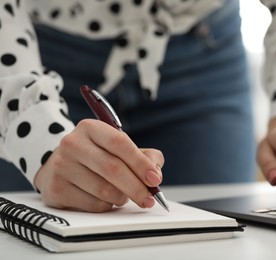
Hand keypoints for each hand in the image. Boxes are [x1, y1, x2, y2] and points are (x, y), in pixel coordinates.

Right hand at [34, 119, 163, 212]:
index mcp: (91, 128)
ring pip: (104, 190)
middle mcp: (72, 143)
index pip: (119, 143)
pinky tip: (105, 199)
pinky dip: (107, 206)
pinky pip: (93, 205)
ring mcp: (61, 166)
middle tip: (150, 199)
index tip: (155, 179)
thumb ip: (146, 156)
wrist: (60, 167)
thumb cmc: (98, 157)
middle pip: (112, 168)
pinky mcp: (56, 189)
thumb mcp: (120, 149)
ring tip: (123, 195)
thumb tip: (156, 173)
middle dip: (136, 187)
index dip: (140, 163)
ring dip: (122, 198)